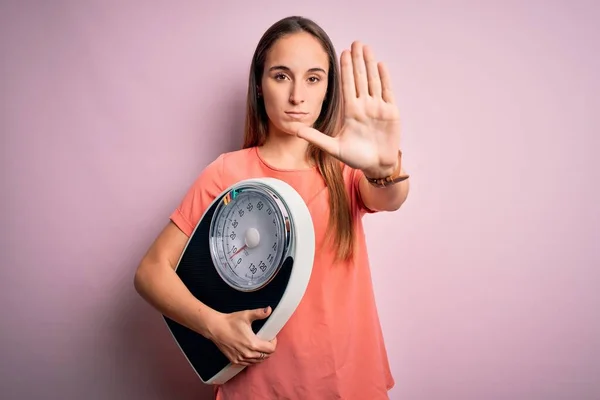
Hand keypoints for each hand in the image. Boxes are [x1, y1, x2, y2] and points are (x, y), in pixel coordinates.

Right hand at [208, 306, 276, 365]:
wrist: (215, 328)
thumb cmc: (230, 321)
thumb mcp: (246, 315)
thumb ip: (259, 313)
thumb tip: (269, 309)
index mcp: (253, 344)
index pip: (271, 349)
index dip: (274, 342)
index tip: (271, 336)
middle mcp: (247, 354)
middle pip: (266, 356)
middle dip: (268, 348)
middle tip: (266, 340)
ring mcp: (241, 359)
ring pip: (258, 361)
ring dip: (261, 354)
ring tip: (259, 345)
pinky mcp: (235, 361)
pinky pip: (248, 363)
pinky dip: (253, 359)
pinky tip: (251, 350)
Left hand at [295, 41, 400, 177]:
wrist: (376, 166)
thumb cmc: (356, 158)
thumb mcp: (333, 148)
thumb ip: (316, 137)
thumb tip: (295, 130)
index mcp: (351, 112)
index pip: (347, 86)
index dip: (345, 70)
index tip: (342, 53)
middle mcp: (364, 106)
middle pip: (360, 78)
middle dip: (357, 61)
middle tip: (355, 42)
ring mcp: (378, 108)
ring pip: (373, 81)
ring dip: (370, 64)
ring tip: (366, 48)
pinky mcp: (391, 112)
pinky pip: (387, 92)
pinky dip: (384, 79)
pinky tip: (380, 65)